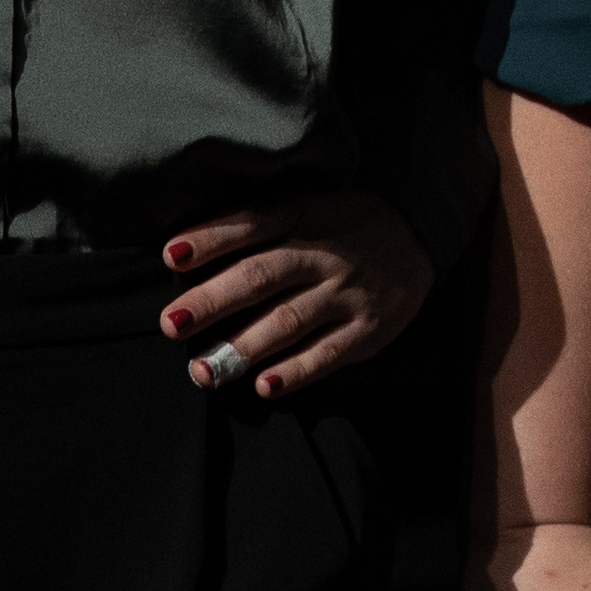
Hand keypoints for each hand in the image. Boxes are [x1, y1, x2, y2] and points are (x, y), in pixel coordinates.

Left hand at [160, 189, 428, 399]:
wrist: (420, 233)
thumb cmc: (341, 223)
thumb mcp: (308, 205)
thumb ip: (259, 224)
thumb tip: (186, 252)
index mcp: (305, 216)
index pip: (254, 224)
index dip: (212, 239)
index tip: (171, 255)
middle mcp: (324, 254)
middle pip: (262, 276)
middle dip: (213, 300)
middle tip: (172, 322)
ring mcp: (347, 293)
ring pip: (289, 320)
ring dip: (242, 347)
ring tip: (203, 370)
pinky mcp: (367, 329)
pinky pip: (328, 354)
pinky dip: (295, 371)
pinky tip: (264, 385)